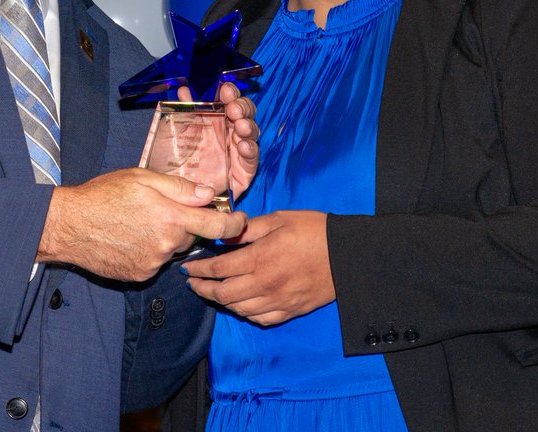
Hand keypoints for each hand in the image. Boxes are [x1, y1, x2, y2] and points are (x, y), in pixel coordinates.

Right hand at [38, 167, 248, 281]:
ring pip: (173, 249)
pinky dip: (149, 251)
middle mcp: (166, 244)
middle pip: (192, 235)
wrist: (68, 226)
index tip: (240, 222)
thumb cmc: (103, 196)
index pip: (217, 226)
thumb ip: (180, 188)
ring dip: (165, 237)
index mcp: (171, 217)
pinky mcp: (139, 275)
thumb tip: (210, 193)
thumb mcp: (142, 178)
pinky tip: (129, 238)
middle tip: (160, 210)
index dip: (234, 225)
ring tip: (138, 223)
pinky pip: (155, 262)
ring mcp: (153, 263)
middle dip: (185, 223)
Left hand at [176, 82, 258, 199]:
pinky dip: (250, 150)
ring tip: (240, 125)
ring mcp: (239, 150)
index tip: (226, 90)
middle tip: (233, 108)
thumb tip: (183, 90)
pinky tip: (243, 146)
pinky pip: (252, 159)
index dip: (231, 93)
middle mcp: (231, 132)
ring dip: (248, 126)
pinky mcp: (244, 171)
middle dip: (242, 107)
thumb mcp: (178, 132)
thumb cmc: (180, 159)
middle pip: (245, 113)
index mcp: (218, 119)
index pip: (231, 100)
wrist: (179, 191)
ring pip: (252, 133)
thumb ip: (184, 110)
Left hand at [184, 210, 333, 325]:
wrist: (349, 256)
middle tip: (194, 284)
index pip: (219, 269)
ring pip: (240, 309)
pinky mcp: (290, 310)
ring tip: (215, 293)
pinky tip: (243, 305)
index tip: (188, 269)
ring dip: (222, 302)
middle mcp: (265, 285)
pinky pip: (261, 319)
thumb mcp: (280, 219)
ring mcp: (278, 301)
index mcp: (260, 259)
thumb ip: (250, 228)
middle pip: (224, 295)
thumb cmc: (315, 231)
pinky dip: (246, 313)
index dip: (199, 270)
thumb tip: (226, 234)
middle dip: (203, 290)